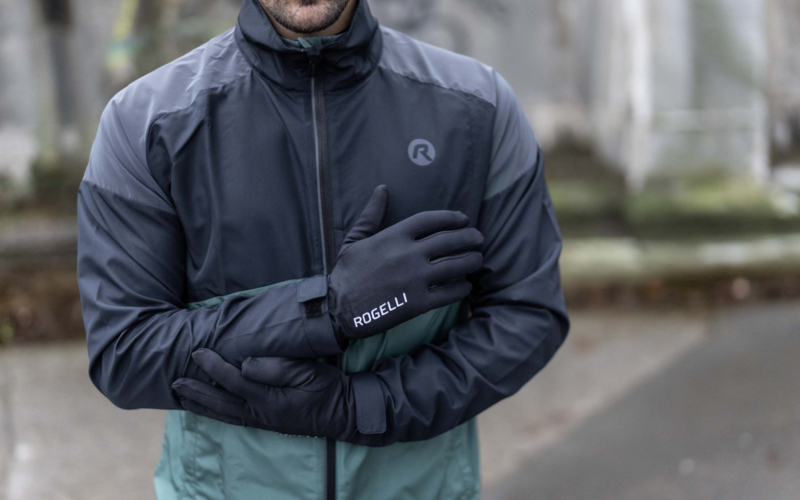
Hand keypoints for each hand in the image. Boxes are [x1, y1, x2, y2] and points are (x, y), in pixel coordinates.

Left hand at [172, 349, 381, 440]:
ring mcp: (262, 421)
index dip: (213, 365)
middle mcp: (260, 413)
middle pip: (220, 401)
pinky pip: (233, 418)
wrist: (343, 413)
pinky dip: (216, 412)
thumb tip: (245, 363)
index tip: (198, 351)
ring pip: (223, 413)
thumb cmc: (328, 388)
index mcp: (269, 399)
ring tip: (182, 396)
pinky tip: (208, 407)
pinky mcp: (266, 422)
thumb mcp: (307, 372)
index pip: (233, 380)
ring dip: (201, 404)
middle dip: (196, 390)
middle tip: (175, 380)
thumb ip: (275, 367)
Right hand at [329, 185, 483, 341]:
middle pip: (450, 241)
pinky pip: (449, 293)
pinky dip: (462, 288)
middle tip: (479, 239)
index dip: (452, 218)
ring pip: (455, 266)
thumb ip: (371, 214)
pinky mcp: (418, 303)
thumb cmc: (346, 273)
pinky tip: (465, 286)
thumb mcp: (355, 239)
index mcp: (393, 236)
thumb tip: (382, 189)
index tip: (463, 219)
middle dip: (470, 238)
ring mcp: (414, 279)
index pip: (431, 220)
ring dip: (472, 261)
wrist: (337, 309)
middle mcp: (407, 255)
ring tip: (477, 260)